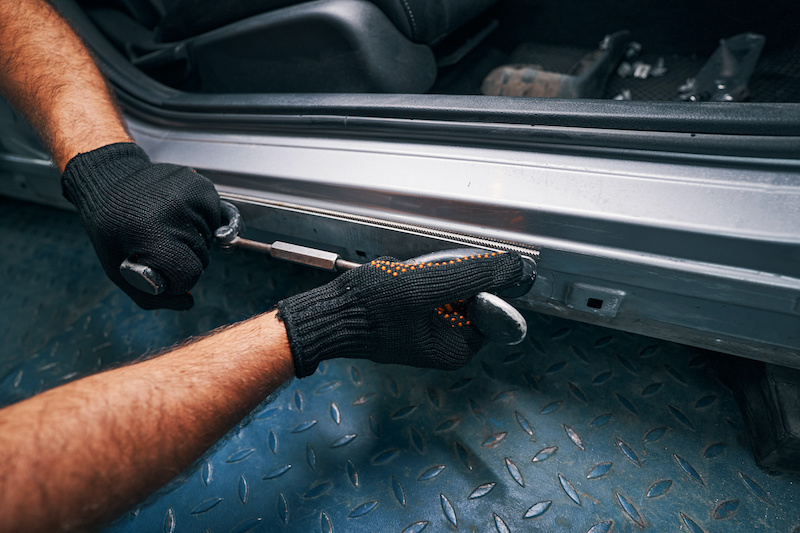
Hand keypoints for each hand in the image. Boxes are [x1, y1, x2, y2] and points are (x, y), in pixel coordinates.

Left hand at [61, 143, 220, 309]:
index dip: (176, 280)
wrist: (110, 178)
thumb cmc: (110, 225)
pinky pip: (215, 221)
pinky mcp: (203, 186)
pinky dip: (201, 225)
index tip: (160, 270)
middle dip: (184, 260)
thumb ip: (150, 296)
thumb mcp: (115, 267)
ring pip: (210, 241)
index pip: (187, 273)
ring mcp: (192, 194)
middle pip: (202, 259)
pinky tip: (178, 216)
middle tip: (159, 246)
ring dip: (193, 242)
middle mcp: (174, 208)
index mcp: (149, 230)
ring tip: (166, 227)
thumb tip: (188, 302)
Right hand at [277, 251, 523, 376]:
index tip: (452, 271)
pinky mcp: (414, 316)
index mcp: (458, 347)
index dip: (480, 280)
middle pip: (473, 293)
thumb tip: (514, 266)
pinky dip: (416, 277)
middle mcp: (449, 342)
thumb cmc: (368, 309)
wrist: (326, 315)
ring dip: (428, 274)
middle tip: (418, 277)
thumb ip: (471, 277)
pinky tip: (395, 280)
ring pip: (449, 286)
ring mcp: (431, 328)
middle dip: (447, 276)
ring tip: (402, 279)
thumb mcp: (424, 288)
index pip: (494, 305)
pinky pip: (429, 287)